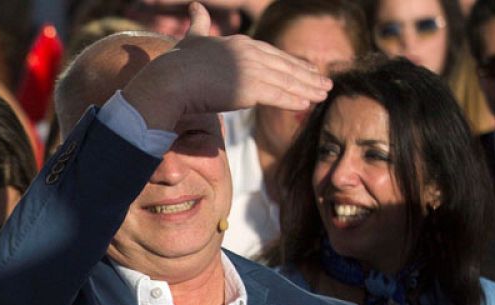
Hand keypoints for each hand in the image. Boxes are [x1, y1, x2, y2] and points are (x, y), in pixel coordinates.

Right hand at [123, 2, 328, 129]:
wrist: (169, 80)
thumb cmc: (177, 62)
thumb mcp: (192, 38)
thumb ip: (199, 23)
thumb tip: (195, 5)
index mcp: (239, 43)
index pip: (273, 53)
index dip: (292, 63)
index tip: (307, 69)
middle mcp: (249, 53)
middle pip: (285, 66)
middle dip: (307, 75)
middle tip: (324, 83)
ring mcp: (250, 70)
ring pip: (286, 81)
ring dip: (308, 89)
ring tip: (323, 95)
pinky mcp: (248, 89)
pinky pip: (277, 96)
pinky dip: (293, 100)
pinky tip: (306, 105)